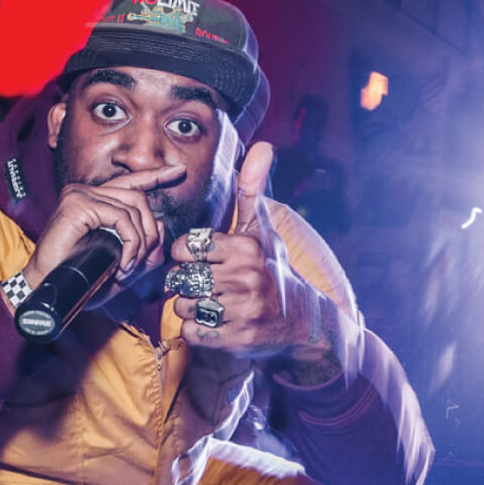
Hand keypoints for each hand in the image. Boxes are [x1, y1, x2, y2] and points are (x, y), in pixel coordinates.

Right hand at [25, 165, 184, 293]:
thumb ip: (142, 249)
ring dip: (140, 242)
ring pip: (133, 208)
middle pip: (138, 197)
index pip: (130, 182)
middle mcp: (86, 191)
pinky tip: (124, 264)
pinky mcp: (78, 205)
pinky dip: (130, 243)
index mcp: (94, 200)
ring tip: (130, 267)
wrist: (47, 288)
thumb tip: (162, 230)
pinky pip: (121, 218)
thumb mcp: (120, 265)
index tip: (178, 170)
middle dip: (150, 231)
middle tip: (143, 261)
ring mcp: (80, 195)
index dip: (156, 175)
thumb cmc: (78, 278)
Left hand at [168, 142, 339, 376]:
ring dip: (190, 307)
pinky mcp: (237, 340)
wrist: (303, 321)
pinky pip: (192, 333)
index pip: (184, 248)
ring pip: (182, 306)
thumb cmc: (272, 268)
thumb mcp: (262, 229)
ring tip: (212, 303)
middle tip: (207, 284)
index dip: (185, 255)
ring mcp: (242, 311)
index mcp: (245, 248)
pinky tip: (216, 323)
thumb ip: (253, 189)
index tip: (202, 260)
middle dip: (187, 283)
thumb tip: (263, 144)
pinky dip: (198, 331)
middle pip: (180, 279)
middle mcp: (246, 278)